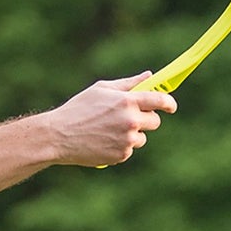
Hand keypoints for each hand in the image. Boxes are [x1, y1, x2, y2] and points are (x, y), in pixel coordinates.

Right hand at [50, 74, 177, 166]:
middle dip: (147, 119)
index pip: (160, 100)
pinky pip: (129, 150)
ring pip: (142, 137)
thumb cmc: (79, 108)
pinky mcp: (121, 155)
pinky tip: (103, 141)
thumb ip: (128, 84)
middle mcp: (130, 121)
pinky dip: (121, 146)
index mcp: (127, 101)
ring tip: (109, 130)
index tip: (171, 106)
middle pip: (155, 122)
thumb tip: (149, 75)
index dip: (169, 103)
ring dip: (132, 134)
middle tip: (131, 117)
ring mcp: (127, 140)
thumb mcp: (101, 90)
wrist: (59, 136)